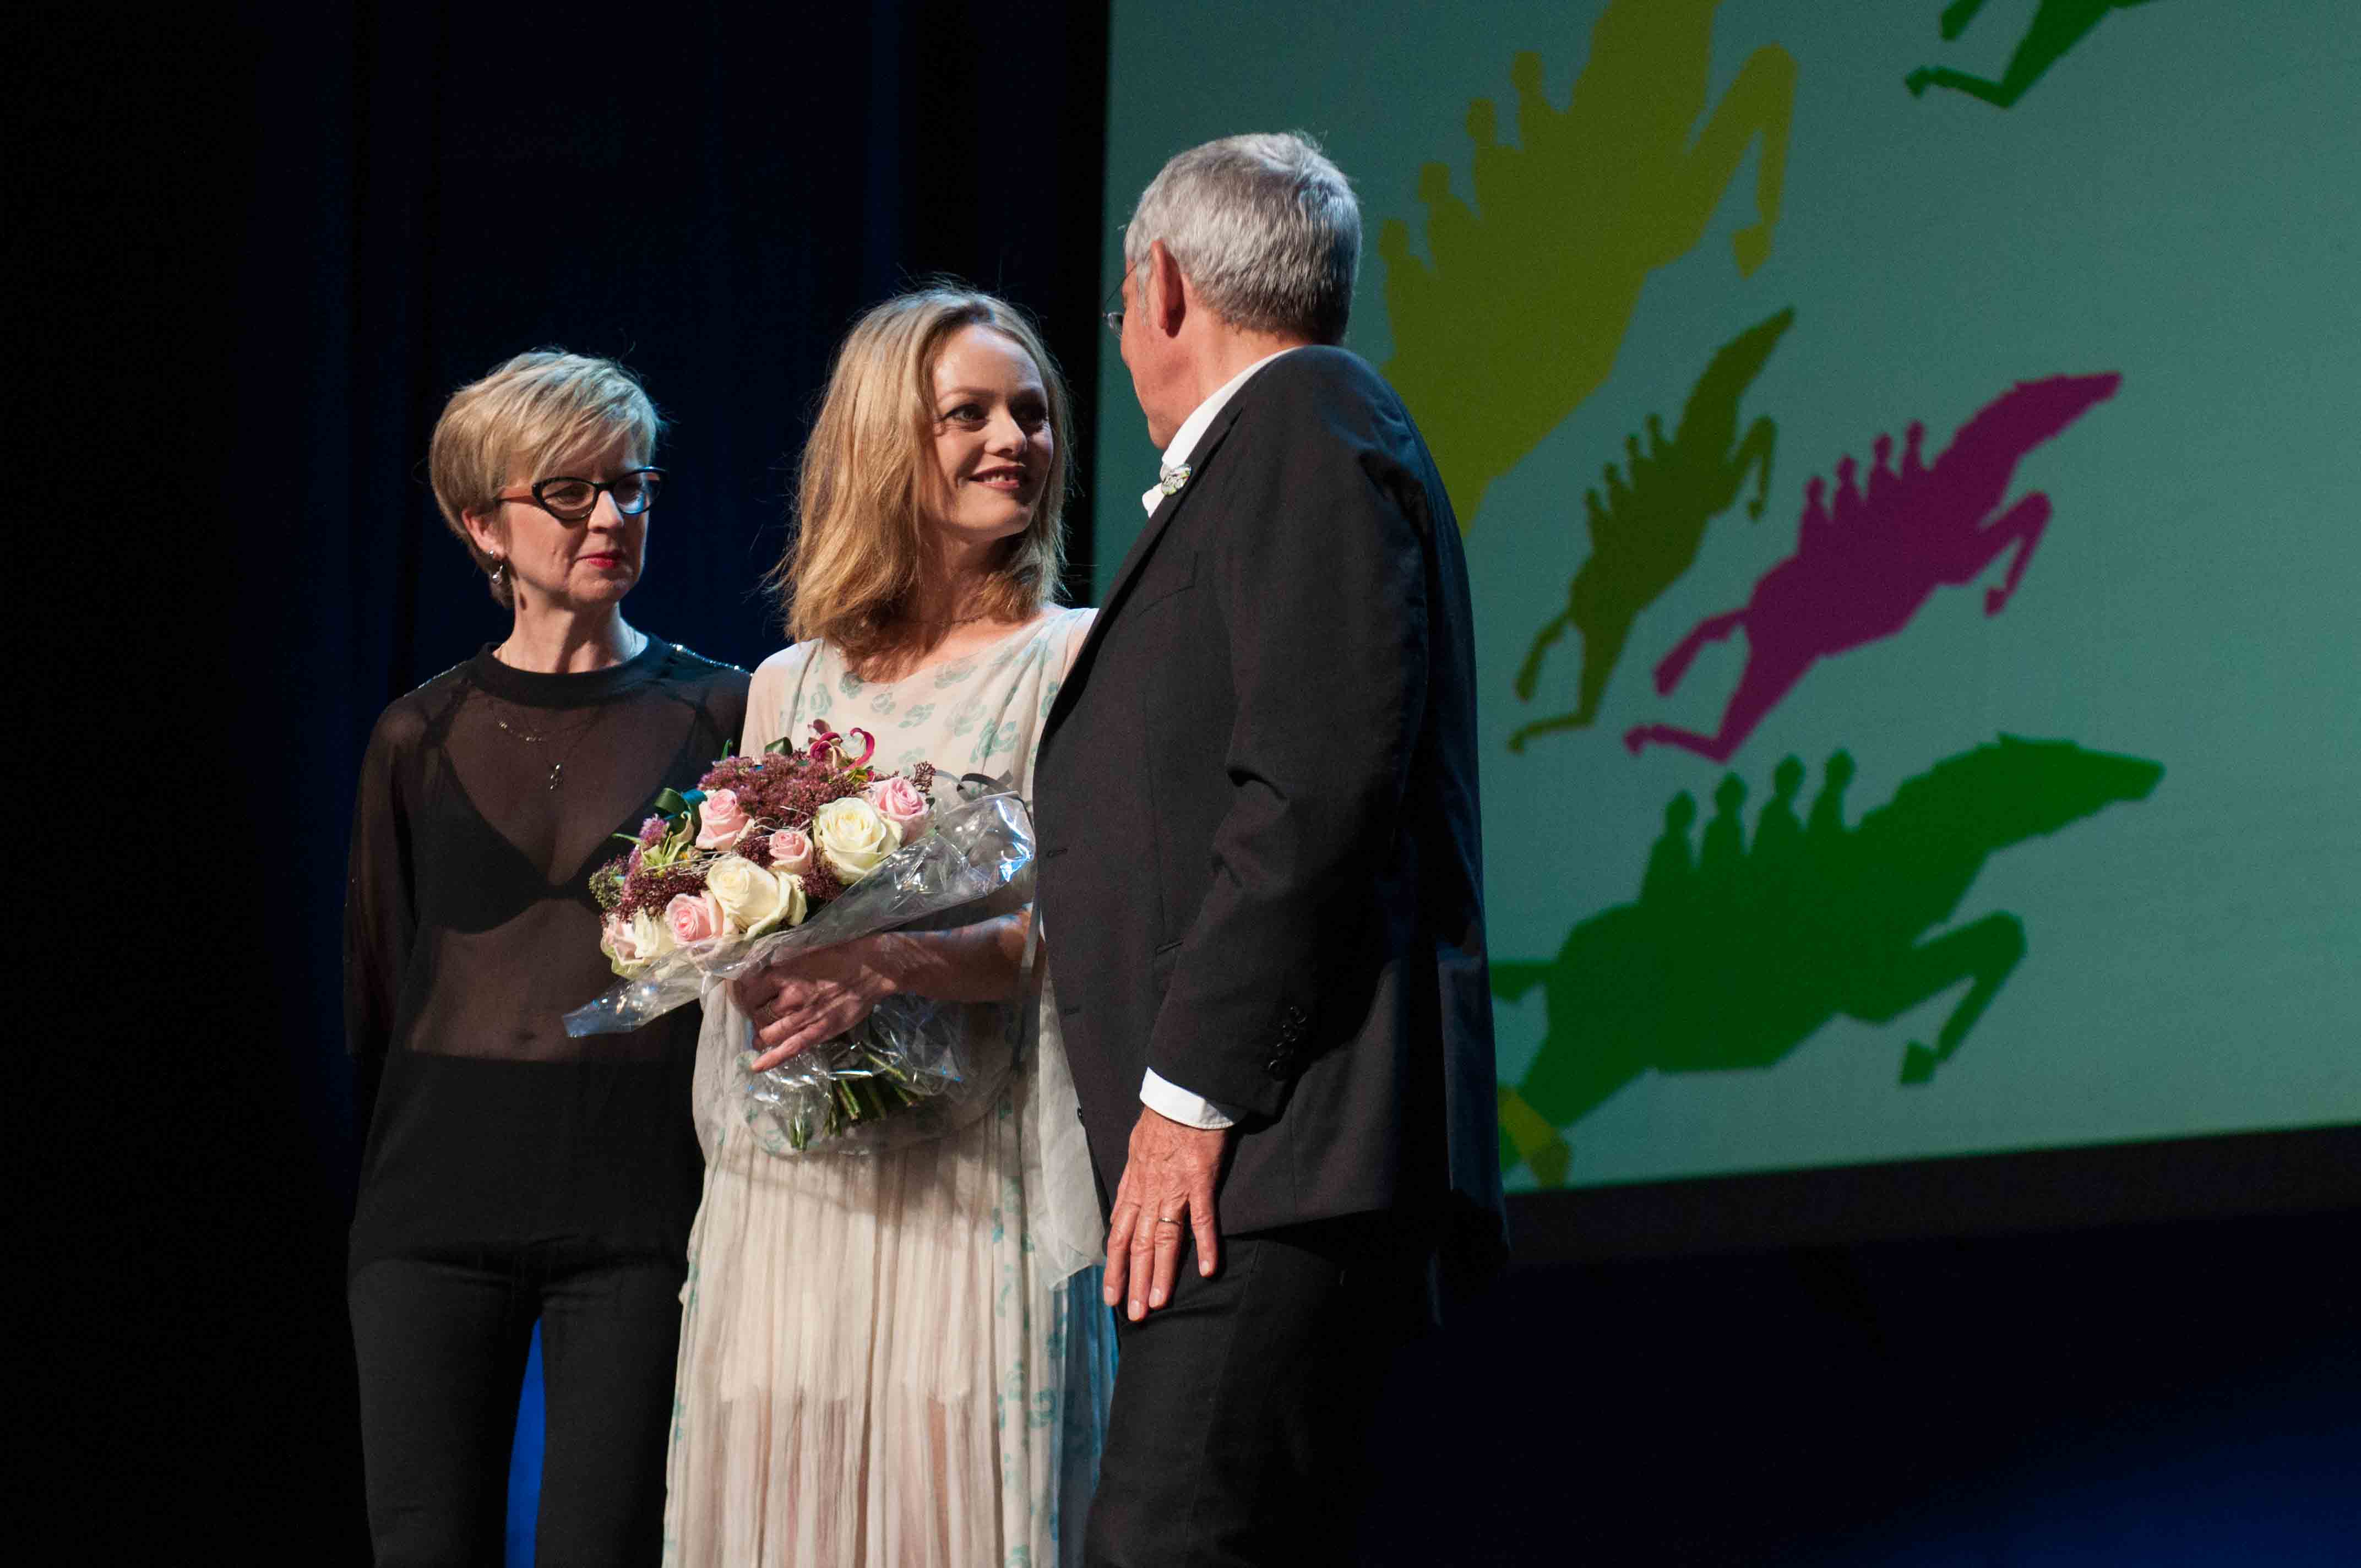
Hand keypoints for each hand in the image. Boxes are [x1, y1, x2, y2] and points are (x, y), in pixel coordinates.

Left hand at [731, 938, 899, 1070]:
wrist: (872, 968)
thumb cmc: (840, 954)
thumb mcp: (804, 951)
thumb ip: (783, 964)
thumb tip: (763, 971)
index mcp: (783, 973)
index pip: (749, 989)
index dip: (743, 995)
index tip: (744, 996)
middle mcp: (789, 996)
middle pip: (757, 1013)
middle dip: (753, 1017)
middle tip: (757, 1016)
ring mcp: (803, 1016)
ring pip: (769, 1033)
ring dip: (761, 1036)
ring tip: (760, 1038)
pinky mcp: (818, 1031)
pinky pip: (790, 1049)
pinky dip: (771, 1059)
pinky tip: (757, 1067)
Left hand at [1103, 1106, 1228, 1320]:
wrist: (1182, 1093)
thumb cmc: (1161, 1120)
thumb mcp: (1134, 1151)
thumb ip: (1130, 1184)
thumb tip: (1121, 1211)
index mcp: (1134, 1186)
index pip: (1118, 1235)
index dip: (1114, 1268)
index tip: (1111, 1295)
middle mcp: (1149, 1192)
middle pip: (1138, 1245)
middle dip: (1134, 1282)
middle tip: (1133, 1314)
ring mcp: (1174, 1187)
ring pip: (1164, 1238)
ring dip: (1161, 1273)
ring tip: (1159, 1303)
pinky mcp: (1200, 1179)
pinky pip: (1203, 1217)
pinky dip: (1206, 1244)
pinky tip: (1209, 1269)